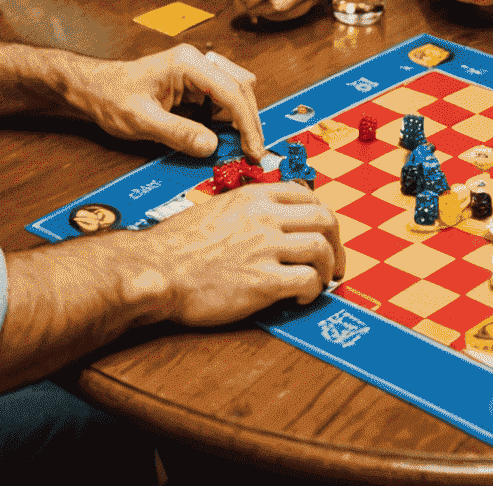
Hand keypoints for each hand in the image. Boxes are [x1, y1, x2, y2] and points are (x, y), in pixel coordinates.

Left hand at [72, 44, 263, 160]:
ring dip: (241, 118)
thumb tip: (211, 147)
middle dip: (249, 120)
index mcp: (187, 63)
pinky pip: (222, 98)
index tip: (253, 148)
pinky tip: (224, 136)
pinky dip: (229, 118)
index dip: (246, 122)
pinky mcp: (195, 84)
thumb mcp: (141, 120)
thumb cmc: (112, 97)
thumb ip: (177, 133)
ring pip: (236, 91)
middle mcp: (197, 62)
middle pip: (240, 87)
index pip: (231, 90)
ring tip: (241, 146)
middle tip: (253, 151)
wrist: (95, 89)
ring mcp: (197, 71)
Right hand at [142, 182, 344, 324]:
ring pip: (321, 248)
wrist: (156, 269)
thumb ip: (248, 210)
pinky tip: (300, 298)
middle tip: (335, 263)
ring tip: (319, 282)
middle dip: (336, 243)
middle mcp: (265, 216)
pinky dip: (312, 290)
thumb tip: (270, 222)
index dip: (322, 216)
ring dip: (327, 268)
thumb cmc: (177, 245)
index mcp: (255, 196)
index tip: (322, 232)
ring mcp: (265, 247)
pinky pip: (307, 280)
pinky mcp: (263, 281)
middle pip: (325, 219)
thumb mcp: (218, 209)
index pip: (308, 195)